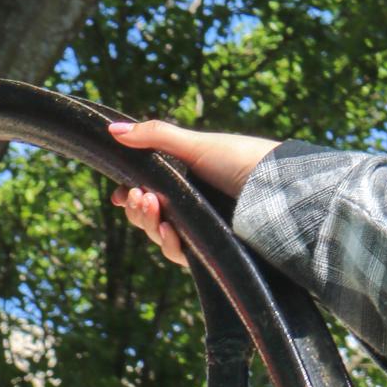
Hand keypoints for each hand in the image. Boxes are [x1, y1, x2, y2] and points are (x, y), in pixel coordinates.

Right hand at [106, 121, 278, 265]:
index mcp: (186, 181)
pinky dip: (169, 245)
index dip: (129, 198)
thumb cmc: (239, 161)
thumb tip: (112, 130)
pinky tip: (167, 231)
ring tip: (152, 206)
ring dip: (149, 224)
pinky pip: (180, 256)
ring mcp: (202, 232)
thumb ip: (154, 137)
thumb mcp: (194, 145)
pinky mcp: (212, 253)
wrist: (275, 191)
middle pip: (149, 218)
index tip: (118, 194)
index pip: (147, 194)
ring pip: (161, 238)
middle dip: (137, 209)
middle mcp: (192, 207)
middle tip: (139, 196)